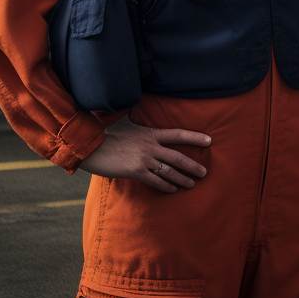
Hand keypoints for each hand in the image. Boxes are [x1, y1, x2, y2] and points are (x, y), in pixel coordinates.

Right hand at [79, 117, 209, 192]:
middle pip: (178, 156)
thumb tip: (134, 107)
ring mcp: (144, 159)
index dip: (195, 137)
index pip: (177, 134)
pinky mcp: (136, 171)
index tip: (209, 140)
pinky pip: (156, 181)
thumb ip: (133, 116)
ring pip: (170, 171)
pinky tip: (173, 190)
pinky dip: (166, 186)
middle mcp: (150, 146)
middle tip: (204, 172)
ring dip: (182, 179)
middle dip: (193, 165)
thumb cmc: (103, 131)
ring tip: (192, 184)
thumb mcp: (122, 120)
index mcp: (149, 133)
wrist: (89, 144)